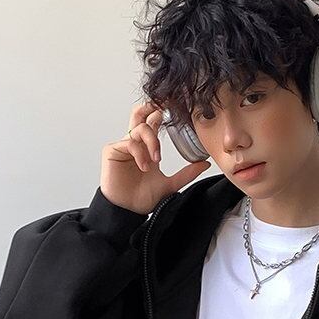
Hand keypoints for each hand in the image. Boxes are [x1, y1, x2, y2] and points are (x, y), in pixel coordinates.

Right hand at [100, 99, 211, 215]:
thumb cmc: (142, 198)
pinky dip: (140, 153)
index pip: (154, 122)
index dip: (162, 112)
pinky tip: (144, 166)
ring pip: (139, 128)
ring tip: (155, 160)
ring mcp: (123, 145)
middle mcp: (136, 143)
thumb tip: (205, 163)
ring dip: (151, 141)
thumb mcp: (170, 184)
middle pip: (140, 113)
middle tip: (163, 111)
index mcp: (148, 147)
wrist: (128, 211)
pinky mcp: (112, 151)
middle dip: (152, 108)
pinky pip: (129, 143)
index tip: (175, 107)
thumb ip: (187, 173)